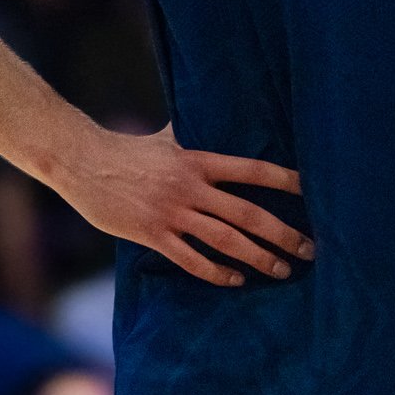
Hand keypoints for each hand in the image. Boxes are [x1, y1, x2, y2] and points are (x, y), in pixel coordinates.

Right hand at [58, 125, 311, 286]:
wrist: (82, 162)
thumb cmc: (126, 150)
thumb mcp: (166, 138)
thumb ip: (191, 137)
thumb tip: (207, 114)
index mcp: (197, 161)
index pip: (250, 170)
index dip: (283, 180)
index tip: (311, 191)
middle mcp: (190, 187)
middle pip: (247, 213)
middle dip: (282, 233)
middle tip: (309, 250)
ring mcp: (171, 213)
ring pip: (225, 240)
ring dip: (258, 258)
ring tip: (282, 270)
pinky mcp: (152, 234)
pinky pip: (191, 259)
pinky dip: (217, 272)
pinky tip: (235, 280)